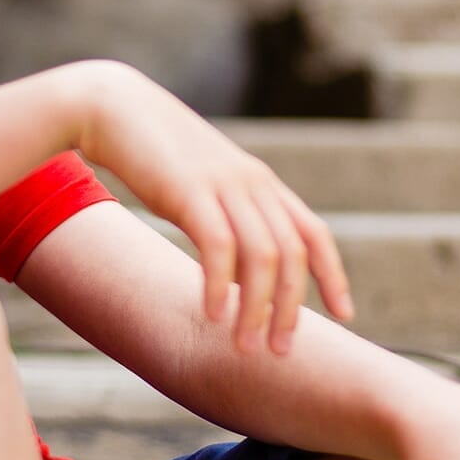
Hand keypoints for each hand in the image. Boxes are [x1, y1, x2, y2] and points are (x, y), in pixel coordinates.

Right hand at [69, 61, 353, 353]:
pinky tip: (213, 314)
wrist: (114, 108)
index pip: (313, 233)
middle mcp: (252, 183)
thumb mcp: (204, 182)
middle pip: (291, 255)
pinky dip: (221, 285)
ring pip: (261, 257)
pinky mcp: (190, 191)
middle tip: (280, 351)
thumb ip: (228, 214)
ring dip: (258, 309)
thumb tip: (237, 262)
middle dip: (290, 309)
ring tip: (245, 347)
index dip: (333, 274)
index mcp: (261, 182)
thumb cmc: (154, 152)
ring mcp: (224, 185)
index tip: (345, 313)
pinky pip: (218, 246)